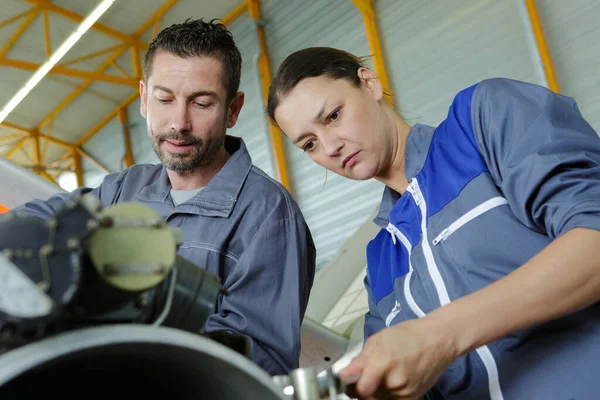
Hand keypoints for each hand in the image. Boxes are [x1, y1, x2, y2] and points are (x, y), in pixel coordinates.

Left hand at [340, 317, 456, 398]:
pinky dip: (387, 395)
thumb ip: (359, 361)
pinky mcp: (413, 399)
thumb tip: (343, 376)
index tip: (348, 380)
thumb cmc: (407, 335)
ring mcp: (405, 393)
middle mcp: (394, 382)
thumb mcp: (377, 340)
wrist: (438, 340)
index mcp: (382, 362)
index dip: (350, 386)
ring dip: (374, 392)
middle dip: (362, 388)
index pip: (359, 390)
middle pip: (366, 397)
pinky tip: (392, 380)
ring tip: (383, 374)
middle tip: (368, 373)